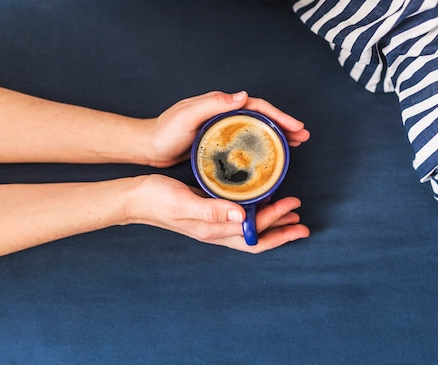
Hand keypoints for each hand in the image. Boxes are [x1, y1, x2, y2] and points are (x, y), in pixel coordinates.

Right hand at [125, 175, 309, 251]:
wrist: (135, 199)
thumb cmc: (156, 199)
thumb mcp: (183, 202)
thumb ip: (211, 210)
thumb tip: (241, 217)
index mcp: (212, 230)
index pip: (253, 232)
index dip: (276, 223)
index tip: (295, 210)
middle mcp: (216, 231)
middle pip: (257, 238)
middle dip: (281, 229)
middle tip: (301, 218)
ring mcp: (212, 225)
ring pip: (250, 231)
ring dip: (272, 223)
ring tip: (291, 214)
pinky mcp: (209, 215)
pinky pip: (240, 221)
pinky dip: (256, 214)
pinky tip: (261, 202)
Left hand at [142, 91, 309, 166]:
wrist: (147, 146)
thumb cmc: (164, 131)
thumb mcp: (187, 116)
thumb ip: (213, 104)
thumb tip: (243, 95)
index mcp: (221, 104)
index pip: (257, 107)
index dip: (279, 116)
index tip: (296, 127)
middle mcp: (224, 112)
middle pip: (261, 116)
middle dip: (284, 125)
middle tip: (303, 137)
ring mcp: (222, 127)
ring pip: (257, 128)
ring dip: (276, 135)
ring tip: (294, 145)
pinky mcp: (218, 140)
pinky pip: (246, 141)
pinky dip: (261, 145)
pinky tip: (269, 156)